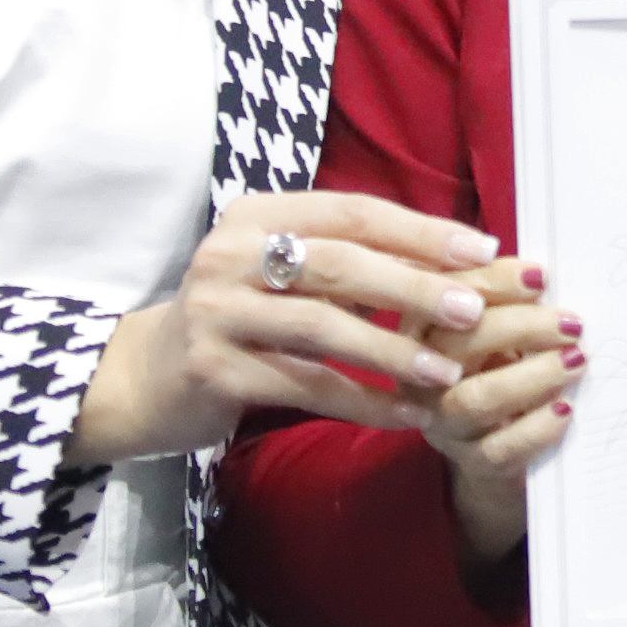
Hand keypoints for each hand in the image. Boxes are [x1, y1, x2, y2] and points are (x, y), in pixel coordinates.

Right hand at [66, 191, 504, 465]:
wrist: (146, 377)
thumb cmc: (239, 317)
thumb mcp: (284, 273)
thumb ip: (351, 262)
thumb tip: (454, 263)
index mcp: (256, 214)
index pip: (350, 212)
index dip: (418, 230)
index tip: (480, 249)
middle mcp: (231, 254)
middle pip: (339, 264)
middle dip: (414, 286)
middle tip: (474, 308)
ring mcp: (216, 311)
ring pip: (321, 327)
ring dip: (391, 351)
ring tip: (446, 372)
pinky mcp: (213, 369)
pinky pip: (303, 386)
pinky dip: (361, 401)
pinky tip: (405, 415)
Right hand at [405, 254, 581, 564]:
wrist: (496, 449)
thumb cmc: (500, 369)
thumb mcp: (499, 330)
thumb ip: (511, 301)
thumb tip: (545, 278)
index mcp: (422, 326)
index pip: (445, 295)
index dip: (492, 282)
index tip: (539, 277)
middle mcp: (422, 374)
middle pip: (456, 345)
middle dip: (520, 327)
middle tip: (571, 323)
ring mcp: (443, 422)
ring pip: (477, 399)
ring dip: (533, 376)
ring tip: (576, 360)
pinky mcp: (471, 462)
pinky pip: (502, 448)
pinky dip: (538, 426)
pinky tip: (566, 407)